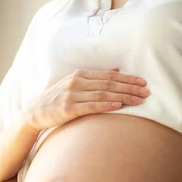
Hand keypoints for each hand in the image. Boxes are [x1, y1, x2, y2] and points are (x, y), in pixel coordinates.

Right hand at [23, 69, 149, 130]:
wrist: (35, 111)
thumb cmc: (59, 97)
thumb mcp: (76, 83)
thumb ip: (96, 77)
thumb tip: (117, 70)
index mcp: (81, 74)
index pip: (110, 75)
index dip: (128, 78)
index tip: (143, 82)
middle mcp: (77, 82)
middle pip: (110, 84)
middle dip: (130, 88)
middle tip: (147, 92)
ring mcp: (72, 95)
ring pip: (103, 94)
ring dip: (123, 97)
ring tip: (139, 100)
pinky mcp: (68, 108)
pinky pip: (91, 106)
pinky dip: (106, 105)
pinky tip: (119, 106)